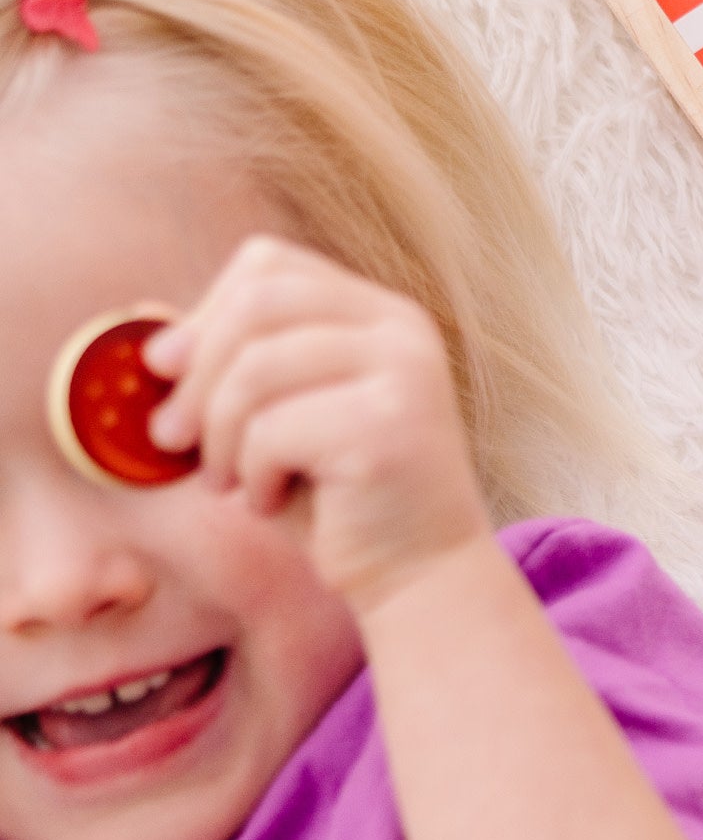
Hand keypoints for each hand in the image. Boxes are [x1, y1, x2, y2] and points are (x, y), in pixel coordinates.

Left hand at [146, 235, 491, 610]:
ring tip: (228, 482)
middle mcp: (403, 330)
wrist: (422, 575)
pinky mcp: (390, 427)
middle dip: (197, 376)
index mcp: (382, 314)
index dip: (204, 313)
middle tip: (174, 439)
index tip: (168, 373)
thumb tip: (143, 318)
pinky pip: (272, 431)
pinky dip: (250, 474)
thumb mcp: (282, 418)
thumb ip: (231, 364)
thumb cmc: (344, 500)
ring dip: (218, 436)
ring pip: (255, 369)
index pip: (269, 265)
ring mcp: (405, 373)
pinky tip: (269, 501)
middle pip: (256, 304)